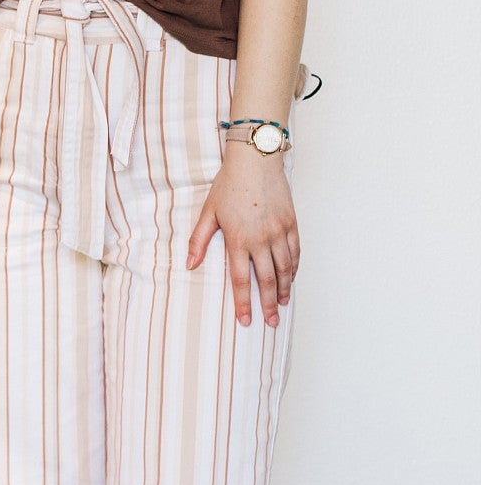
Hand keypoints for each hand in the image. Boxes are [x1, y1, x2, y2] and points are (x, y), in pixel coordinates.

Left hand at [185, 145, 298, 326]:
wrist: (256, 160)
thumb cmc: (228, 185)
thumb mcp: (208, 212)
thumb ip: (199, 241)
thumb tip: (189, 265)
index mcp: (238, 239)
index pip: (240, 279)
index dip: (243, 303)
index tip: (246, 321)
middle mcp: (261, 239)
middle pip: (266, 280)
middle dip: (268, 305)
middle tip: (270, 323)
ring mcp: (279, 232)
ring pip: (284, 269)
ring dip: (283, 290)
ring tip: (281, 305)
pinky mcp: (291, 224)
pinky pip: (295, 253)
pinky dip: (294, 269)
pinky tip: (290, 279)